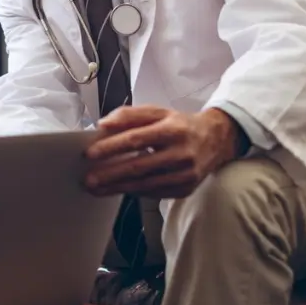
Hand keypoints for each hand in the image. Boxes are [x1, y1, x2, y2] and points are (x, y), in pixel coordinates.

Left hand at [84, 105, 242, 198]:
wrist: (216, 139)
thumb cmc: (179, 124)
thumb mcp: (157, 112)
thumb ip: (128, 115)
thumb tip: (103, 125)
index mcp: (172, 129)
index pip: (136, 139)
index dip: (111, 147)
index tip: (90, 153)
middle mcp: (181, 153)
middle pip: (139, 166)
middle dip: (110, 174)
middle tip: (89, 179)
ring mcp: (186, 174)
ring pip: (145, 184)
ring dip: (118, 187)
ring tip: (97, 188)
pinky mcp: (186, 188)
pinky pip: (155, 192)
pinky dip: (134, 191)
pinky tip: (118, 189)